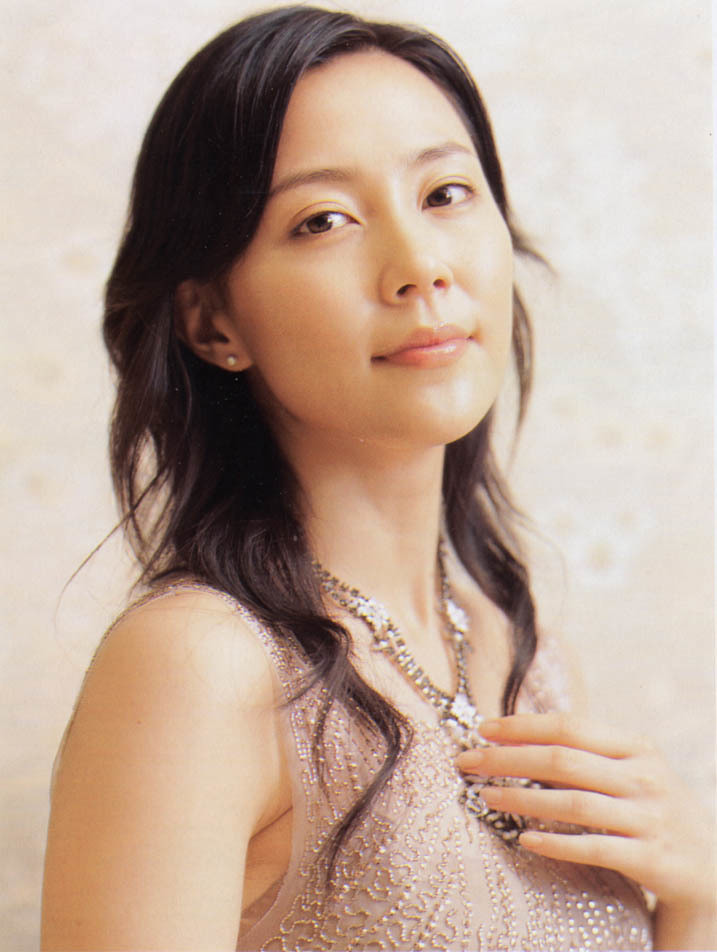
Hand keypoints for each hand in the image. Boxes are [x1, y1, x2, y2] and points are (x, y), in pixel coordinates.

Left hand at [455, 713, 714, 916]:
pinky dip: (556, 843)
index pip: (570, 726)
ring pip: (574, 803)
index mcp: (635, 746)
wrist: (712, 864)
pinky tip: (524, 840)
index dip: (523, 725)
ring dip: (522, 798)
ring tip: (485, 796)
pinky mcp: (652, 859)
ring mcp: (650, 817)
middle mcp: (644, 776)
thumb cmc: (651, 807)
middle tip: (468, 762)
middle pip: (564, 760)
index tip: (483, 729)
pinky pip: (595, 848)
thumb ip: (585, 753)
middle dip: (509, 759)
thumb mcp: (629, 770)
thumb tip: (515, 737)